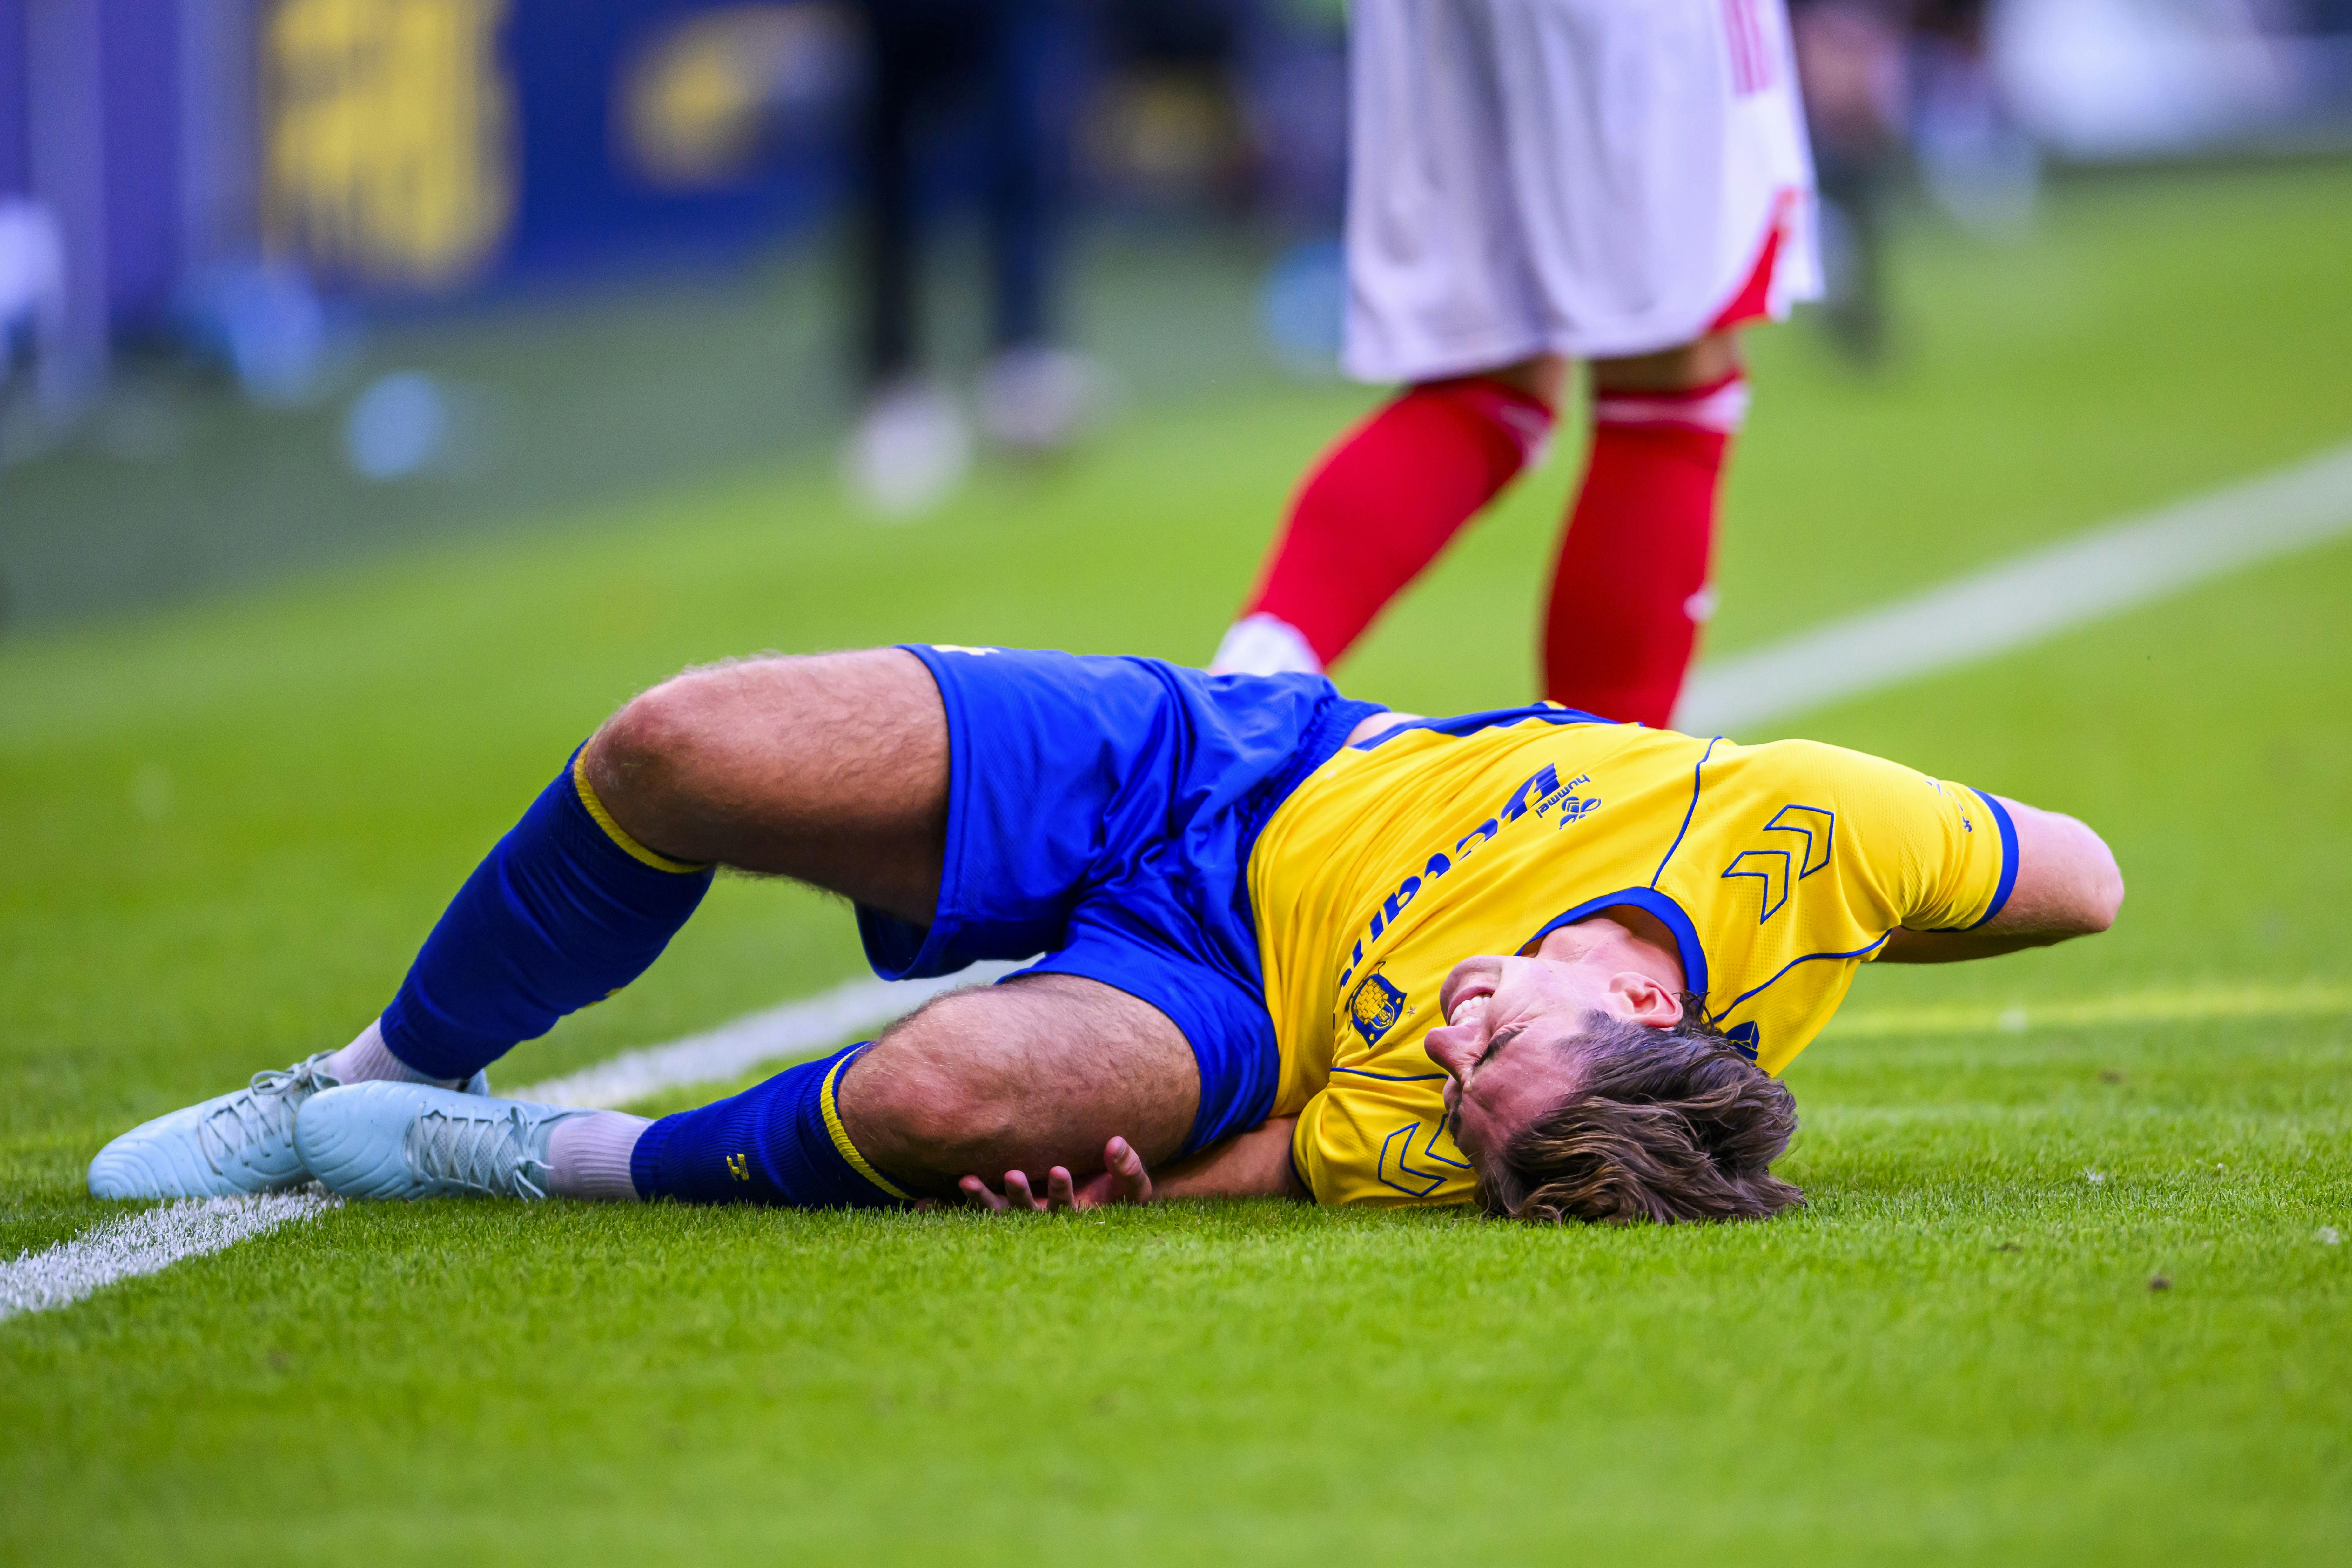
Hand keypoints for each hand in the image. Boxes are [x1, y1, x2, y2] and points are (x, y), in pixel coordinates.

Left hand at [958, 1136, 1153, 1212]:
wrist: (1102, 1192)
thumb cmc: (1118, 1188)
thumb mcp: (1131, 1184)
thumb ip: (1128, 1167)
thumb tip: (1115, 1143)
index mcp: (1075, 1216)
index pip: (1066, 1207)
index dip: (1062, 1191)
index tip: (1059, 1170)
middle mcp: (1044, 1218)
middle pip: (1027, 1213)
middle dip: (1021, 1195)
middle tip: (1014, 1175)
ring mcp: (1020, 1213)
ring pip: (998, 1213)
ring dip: (983, 1199)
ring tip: (967, 1182)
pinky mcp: (1002, 1206)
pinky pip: (977, 1210)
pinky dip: (960, 1203)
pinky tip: (942, 1194)